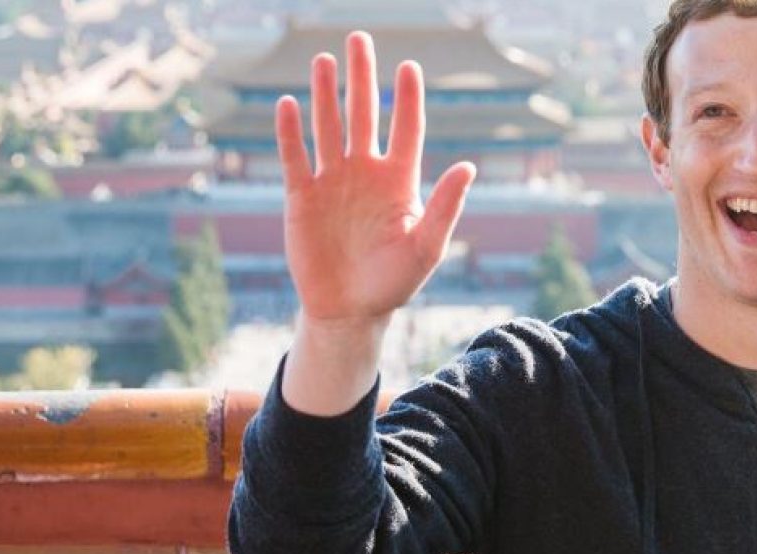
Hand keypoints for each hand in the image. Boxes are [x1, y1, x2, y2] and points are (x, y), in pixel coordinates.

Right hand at [275, 31, 475, 331]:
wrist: (350, 312)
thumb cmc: (393, 283)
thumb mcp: (426, 247)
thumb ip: (444, 206)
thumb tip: (468, 166)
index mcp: (399, 181)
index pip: (405, 129)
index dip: (406, 99)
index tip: (408, 67)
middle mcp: (365, 173)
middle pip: (363, 114)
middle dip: (361, 78)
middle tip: (358, 39)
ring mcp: (332, 182)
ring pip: (328, 127)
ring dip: (324, 94)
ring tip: (323, 60)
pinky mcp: (302, 197)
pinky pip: (295, 158)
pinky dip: (290, 133)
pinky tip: (288, 104)